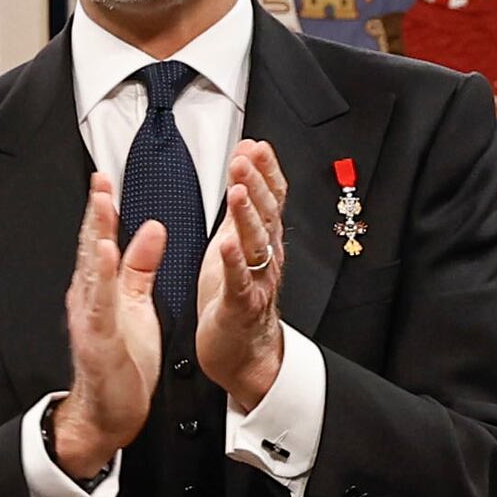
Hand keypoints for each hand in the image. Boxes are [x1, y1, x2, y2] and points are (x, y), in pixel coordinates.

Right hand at [50, 177, 165, 489]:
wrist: (109, 413)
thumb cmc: (123, 363)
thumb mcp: (137, 305)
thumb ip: (141, 266)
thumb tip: (152, 230)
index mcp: (101, 290)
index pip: (102, 241)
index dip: (104, 210)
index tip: (105, 180)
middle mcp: (90, 300)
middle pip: (93, 249)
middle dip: (96, 214)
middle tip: (100, 181)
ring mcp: (92, 320)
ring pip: (93, 272)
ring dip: (97, 236)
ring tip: (101, 206)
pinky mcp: (99, 340)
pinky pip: (102, 305)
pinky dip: (103, 278)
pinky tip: (106, 255)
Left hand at [193, 138, 289, 411]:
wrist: (243, 352)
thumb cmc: (236, 298)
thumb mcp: (237, 244)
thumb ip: (241, 209)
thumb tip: (244, 167)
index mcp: (263, 240)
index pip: (270, 198)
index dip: (265, 171)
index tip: (255, 145)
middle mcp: (266, 257)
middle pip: (266, 214)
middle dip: (256, 183)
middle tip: (245, 158)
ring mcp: (256, 280)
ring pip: (256, 243)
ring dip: (247, 215)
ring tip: (237, 191)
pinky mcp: (241, 305)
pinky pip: (240, 281)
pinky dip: (234, 262)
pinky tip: (226, 244)